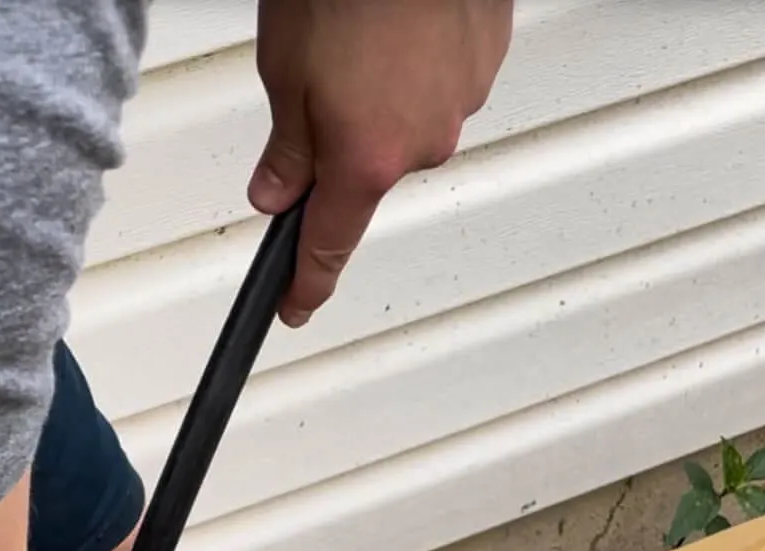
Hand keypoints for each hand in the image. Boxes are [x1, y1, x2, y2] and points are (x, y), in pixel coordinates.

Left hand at [249, 0, 513, 323]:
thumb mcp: (285, 67)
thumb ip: (286, 145)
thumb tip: (277, 192)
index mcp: (365, 160)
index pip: (329, 245)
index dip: (307, 283)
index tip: (296, 307)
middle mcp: (423, 144)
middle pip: (368, 170)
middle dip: (340, 138)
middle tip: (317, 76)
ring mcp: (462, 100)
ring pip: (407, 120)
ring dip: (381, 90)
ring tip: (361, 31)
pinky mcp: (487, 56)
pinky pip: (441, 77)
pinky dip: (417, 58)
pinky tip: (399, 19)